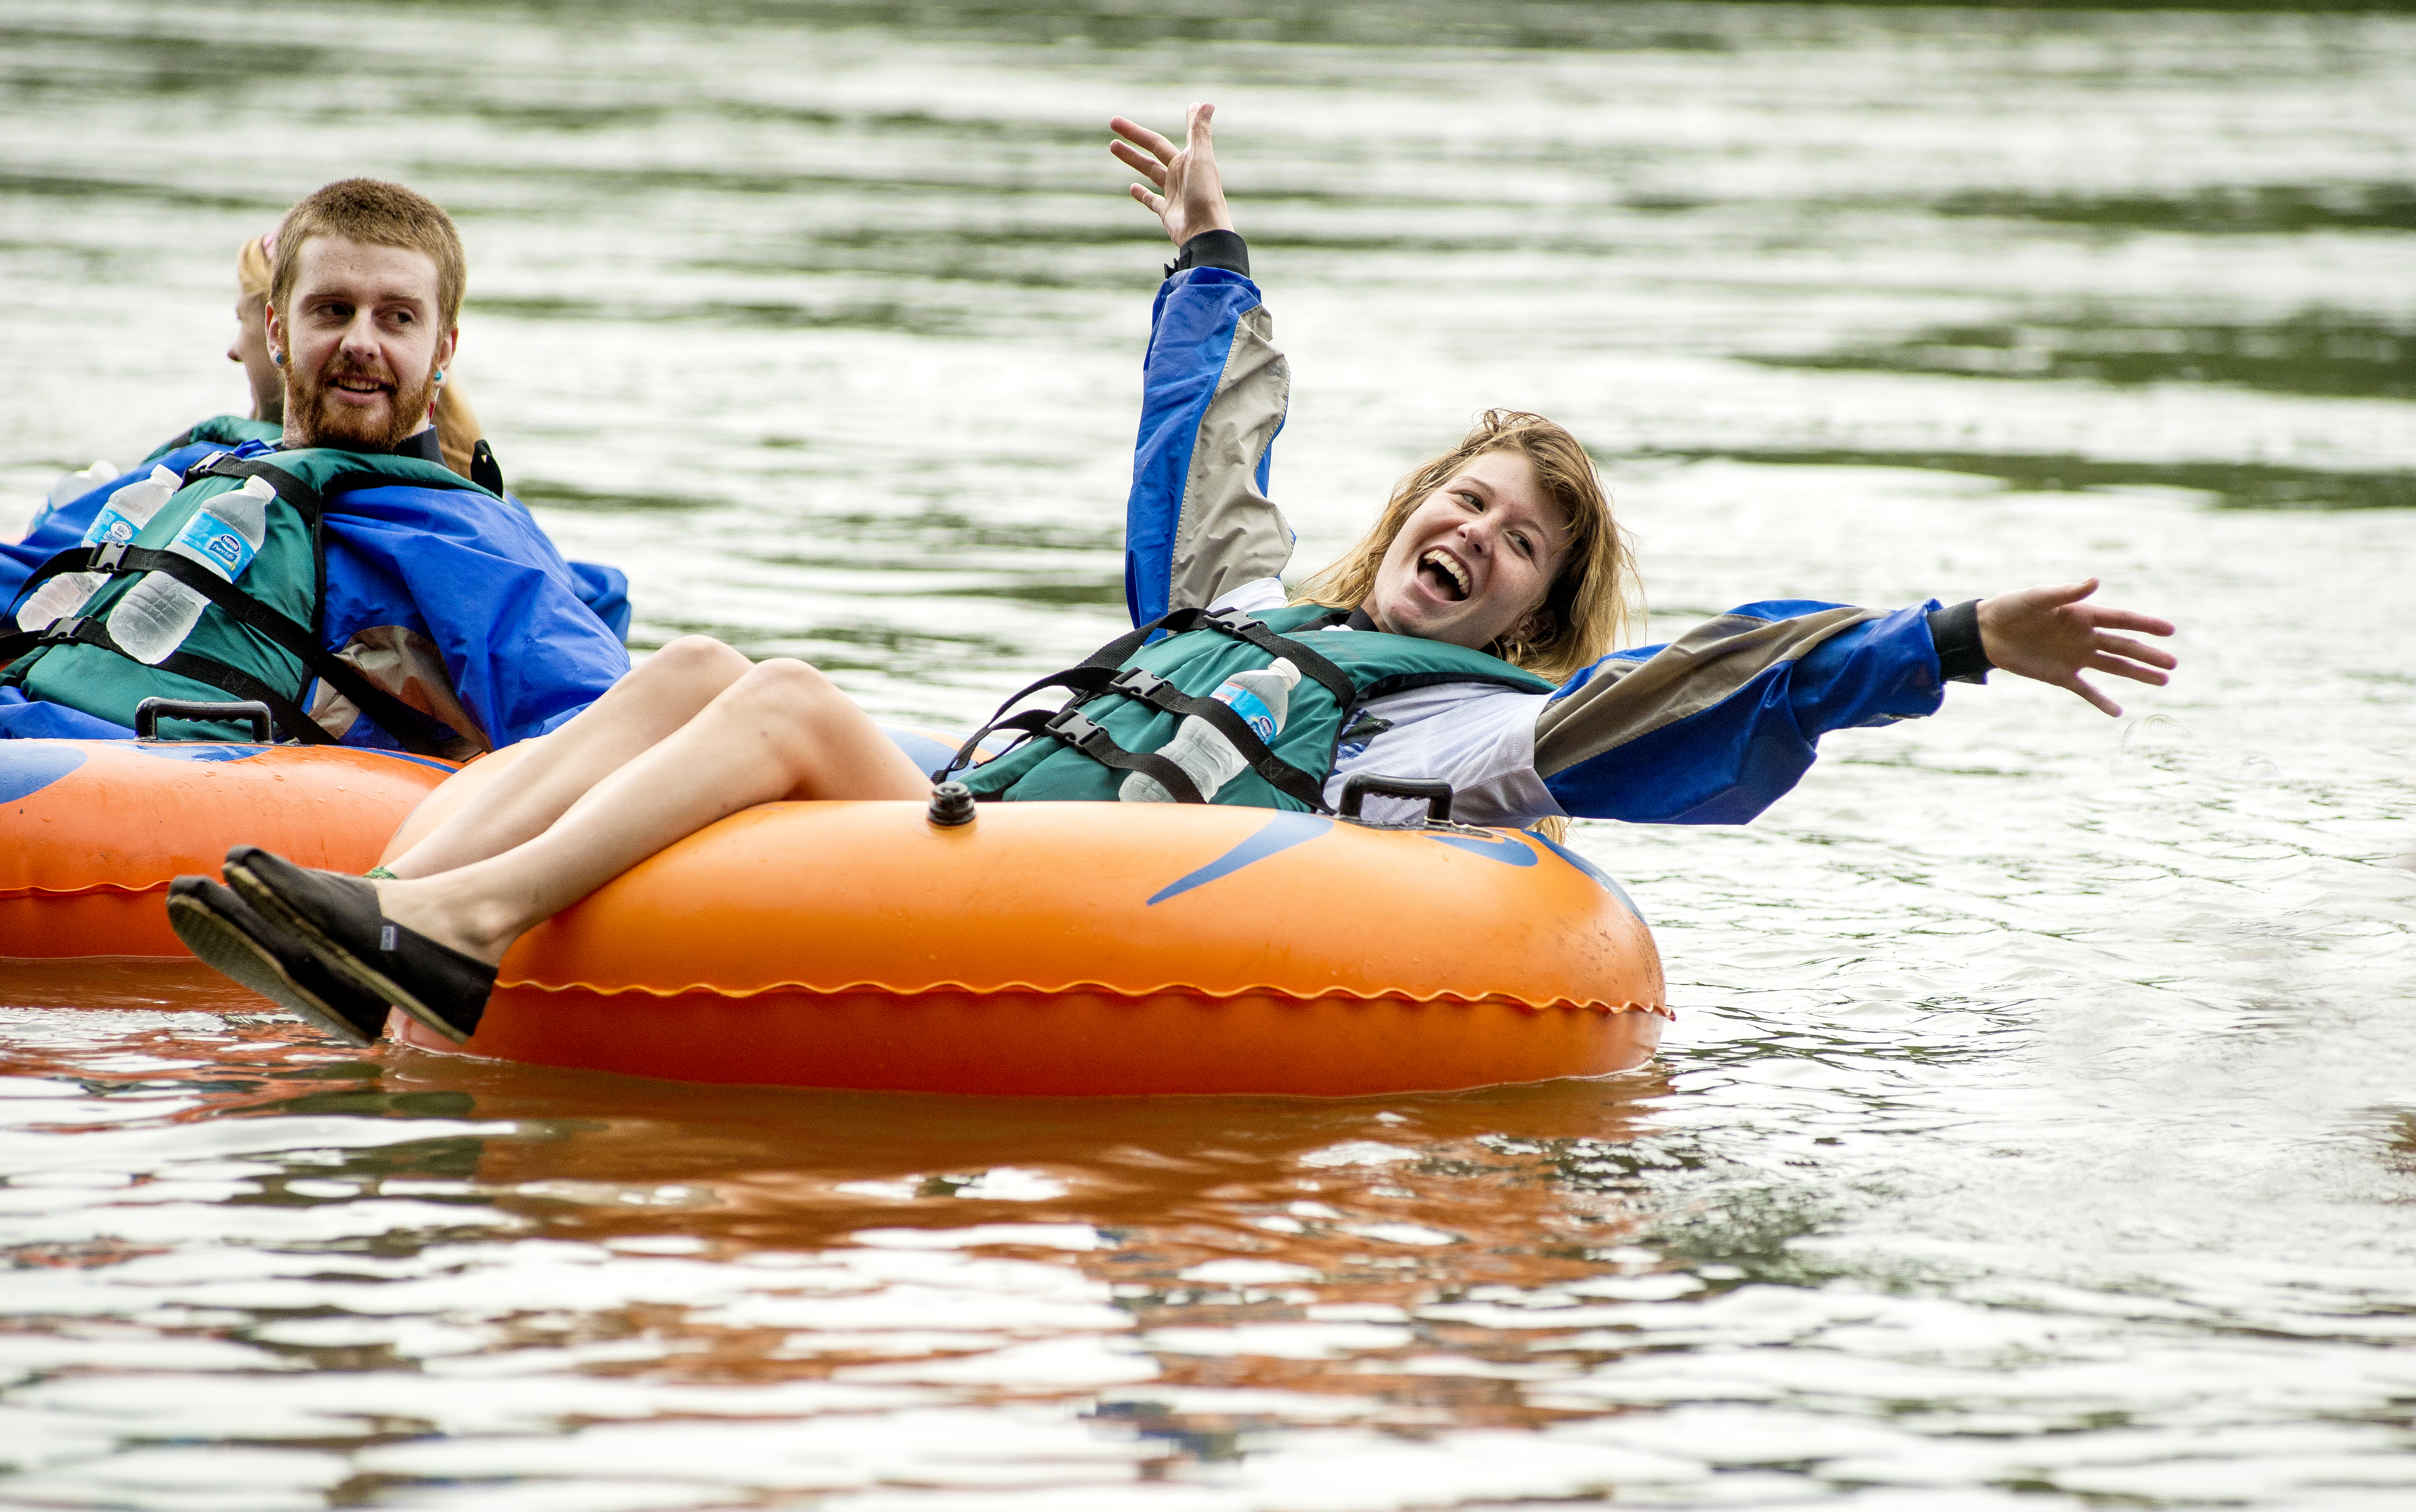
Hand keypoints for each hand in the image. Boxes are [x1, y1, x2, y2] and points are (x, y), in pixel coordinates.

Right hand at [1110, 103, 1235, 246]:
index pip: (1166, 138)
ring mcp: (1173, 193)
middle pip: (1153, 150)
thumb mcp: (1202, 159)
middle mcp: (1181, 173)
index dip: (1157, 126)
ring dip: (1132, 158)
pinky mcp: (1167, 212)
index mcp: (1188, 159)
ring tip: (1112, 146)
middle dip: (1133, 136)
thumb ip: (1200, 131)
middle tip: (1113, 123)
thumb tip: (1206, 103)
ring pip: (1149, 171)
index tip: (1170, 109)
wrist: (1205, 232)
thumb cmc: (1205, 194)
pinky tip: (1132, 187)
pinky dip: (1142, 194)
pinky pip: (1152, 200)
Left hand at [1976, 578, 2176, 715]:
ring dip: (2137, 674)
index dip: (2146, 624)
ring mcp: (2075, 657)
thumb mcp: (2037, 598)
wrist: (1985, 632)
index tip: (2170, 630)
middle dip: (2148, 655)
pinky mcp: (2060, 675)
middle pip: (2123, 646)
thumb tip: (2095, 581)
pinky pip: (2085, 690)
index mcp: (2083, 614)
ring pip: (2113, 667)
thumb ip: (2066, 592)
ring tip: (2163, 681)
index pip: (2122, 619)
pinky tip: (2118, 712)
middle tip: (2173, 664)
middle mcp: (2085, 637)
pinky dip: (2101, 701)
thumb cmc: (2011, 608)